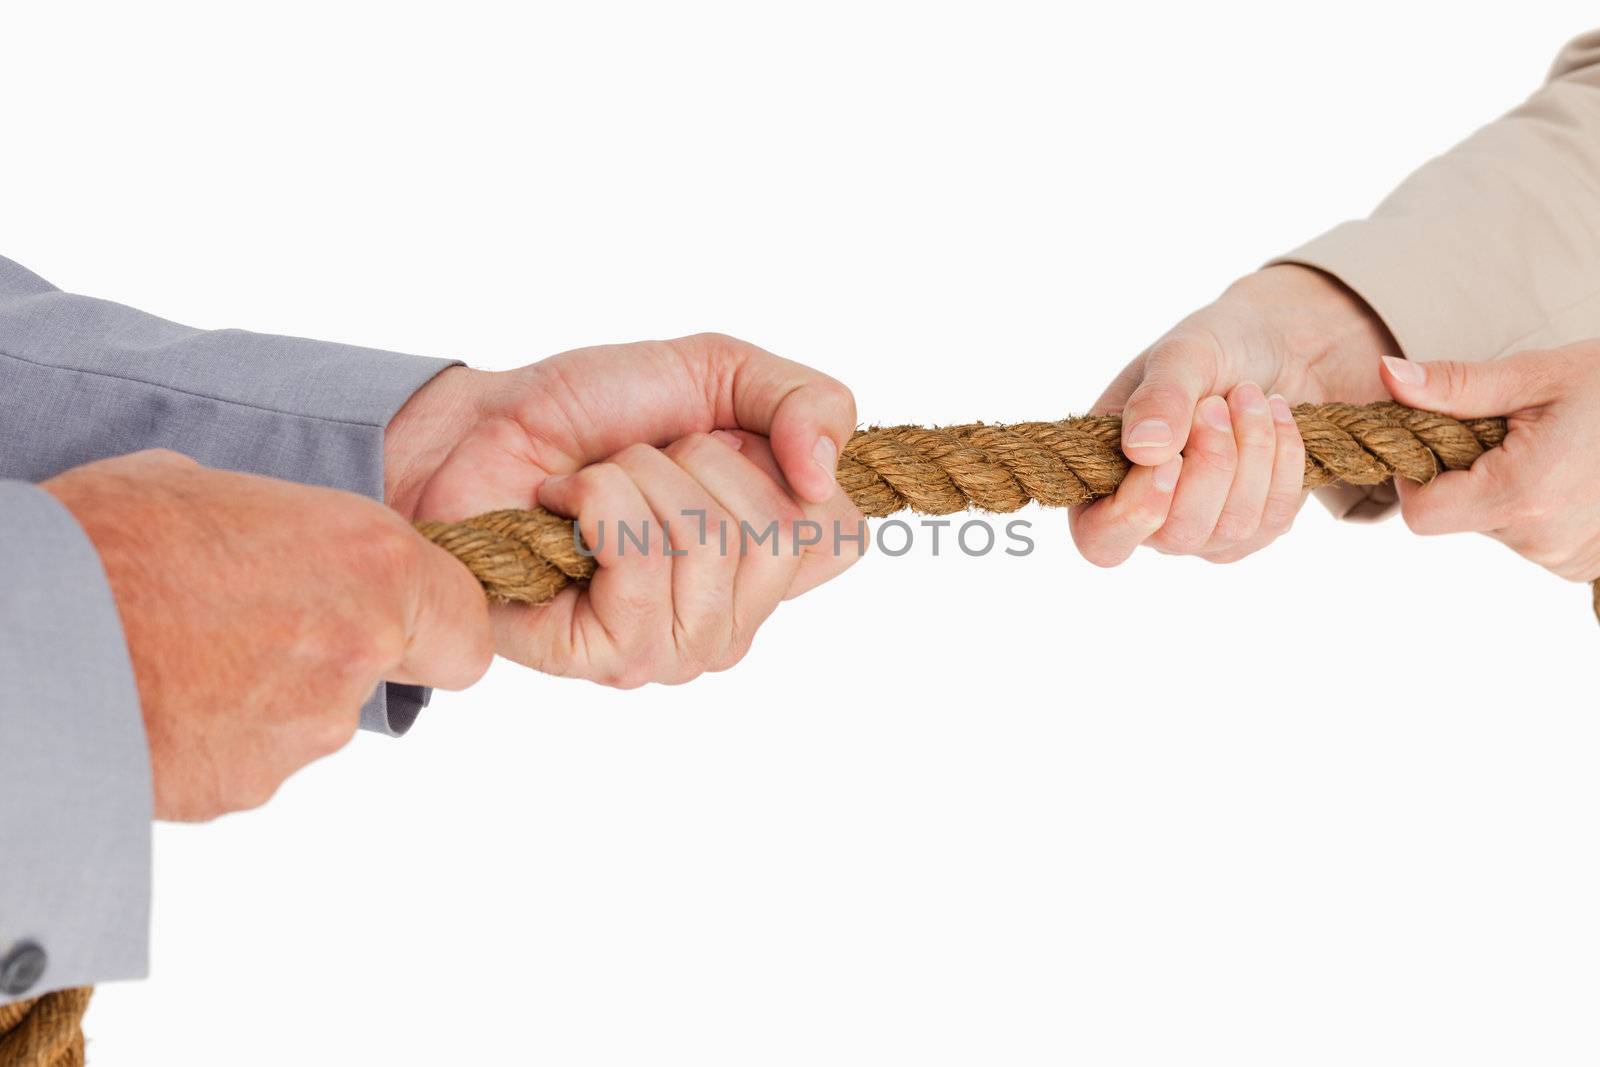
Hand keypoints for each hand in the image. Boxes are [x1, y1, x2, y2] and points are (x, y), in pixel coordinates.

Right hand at [44, 450, 493, 820]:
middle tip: (253, 619)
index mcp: (370, 566)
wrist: (20, 634)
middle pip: (380, 671)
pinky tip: (157, 695)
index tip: (395, 614)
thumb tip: (287, 552)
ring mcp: (303, 731)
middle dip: (334, 651)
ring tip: (179, 649)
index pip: (465, 631)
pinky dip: (215, 735)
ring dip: (265, 692)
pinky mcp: (243, 786)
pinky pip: (250, 756)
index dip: (434, 626)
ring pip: (312, 718)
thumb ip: (289, 534)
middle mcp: (354, 653)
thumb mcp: (212, 489)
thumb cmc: (107, 538)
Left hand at [383, 333, 864, 684]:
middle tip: (642, 463)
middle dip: (699, 461)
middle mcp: (734, 620)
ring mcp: (677, 649)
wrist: (481, 426)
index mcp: (772, 565)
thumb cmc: (596, 411)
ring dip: (639, 477)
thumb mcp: (724, 372)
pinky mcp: (611, 656)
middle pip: (780, 534)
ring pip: (710, 543)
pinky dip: (596, 502)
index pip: (841, 536)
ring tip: (597, 486)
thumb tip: (827, 475)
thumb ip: (811, 402)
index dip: (786, 465)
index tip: (719, 440)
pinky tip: (564, 510)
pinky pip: (642, 562)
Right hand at [1069, 264, 1398, 565]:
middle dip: (1211, 465)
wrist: (1281, 343)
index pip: (1100, 538)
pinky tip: (1278, 415)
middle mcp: (1151, 517)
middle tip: (1218, 403)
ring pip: (1233, 528)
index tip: (1170, 461)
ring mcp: (1206, 529)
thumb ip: (1159, 397)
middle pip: (1178, 535)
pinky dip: (1283, 459)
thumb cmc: (1216, 347)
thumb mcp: (1183, 353)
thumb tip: (1143, 450)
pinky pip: (1275, 518)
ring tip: (1251, 395)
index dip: (1133, 515)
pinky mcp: (1257, 527)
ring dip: (1252, 453)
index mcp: (1105, 476)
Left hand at [1380, 345, 1599, 580]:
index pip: (1422, 513)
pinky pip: (1532, 536)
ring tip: (1554, 448)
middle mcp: (1541, 540)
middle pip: (1459, 514)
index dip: (1417, 474)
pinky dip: (1537, 505)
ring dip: (1505, 487)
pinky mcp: (1583, 564)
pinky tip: (1573, 472)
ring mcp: (1566, 558)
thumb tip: (1388, 375)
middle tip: (1514, 431)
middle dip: (1467, 472)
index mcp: (1522, 495)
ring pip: (1496, 524)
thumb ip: (1456, 386)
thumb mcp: (1537, 375)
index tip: (1441, 437)